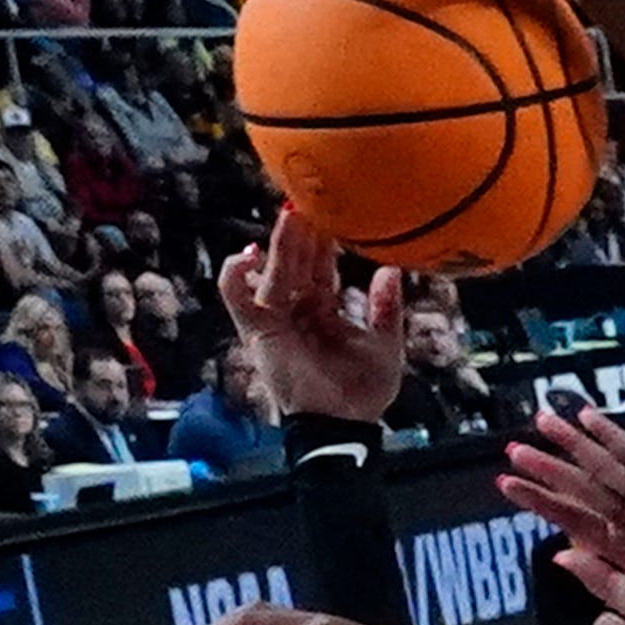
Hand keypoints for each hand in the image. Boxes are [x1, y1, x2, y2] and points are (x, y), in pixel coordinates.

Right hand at [219, 210, 401, 420]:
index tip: (332, 211)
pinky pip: (234, 297)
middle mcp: (297, 309)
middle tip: (309, 201)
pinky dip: (234, 275)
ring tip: (292, 217)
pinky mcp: (257, 332)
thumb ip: (385, 310)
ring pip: (272, 272)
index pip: (320, 265)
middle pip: (295, 262)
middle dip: (301, 233)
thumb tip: (391, 270)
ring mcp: (275, 319)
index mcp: (324, 309)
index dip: (324, 240)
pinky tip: (249, 256)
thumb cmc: (363, 392)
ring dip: (281, 244)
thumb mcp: (385, 347)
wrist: (343, 424)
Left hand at [499, 406, 624, 624]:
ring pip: (603, 467)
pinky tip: (586, 421)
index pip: (571, 519)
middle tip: (513, 450)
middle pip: (581, 489)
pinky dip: (612, 437)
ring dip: (573, 444)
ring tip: (543, 422)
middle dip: (548, 468)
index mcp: (619, 549)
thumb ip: (599, 580)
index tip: (506, 484)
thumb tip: (560, 556)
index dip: (539, 501)